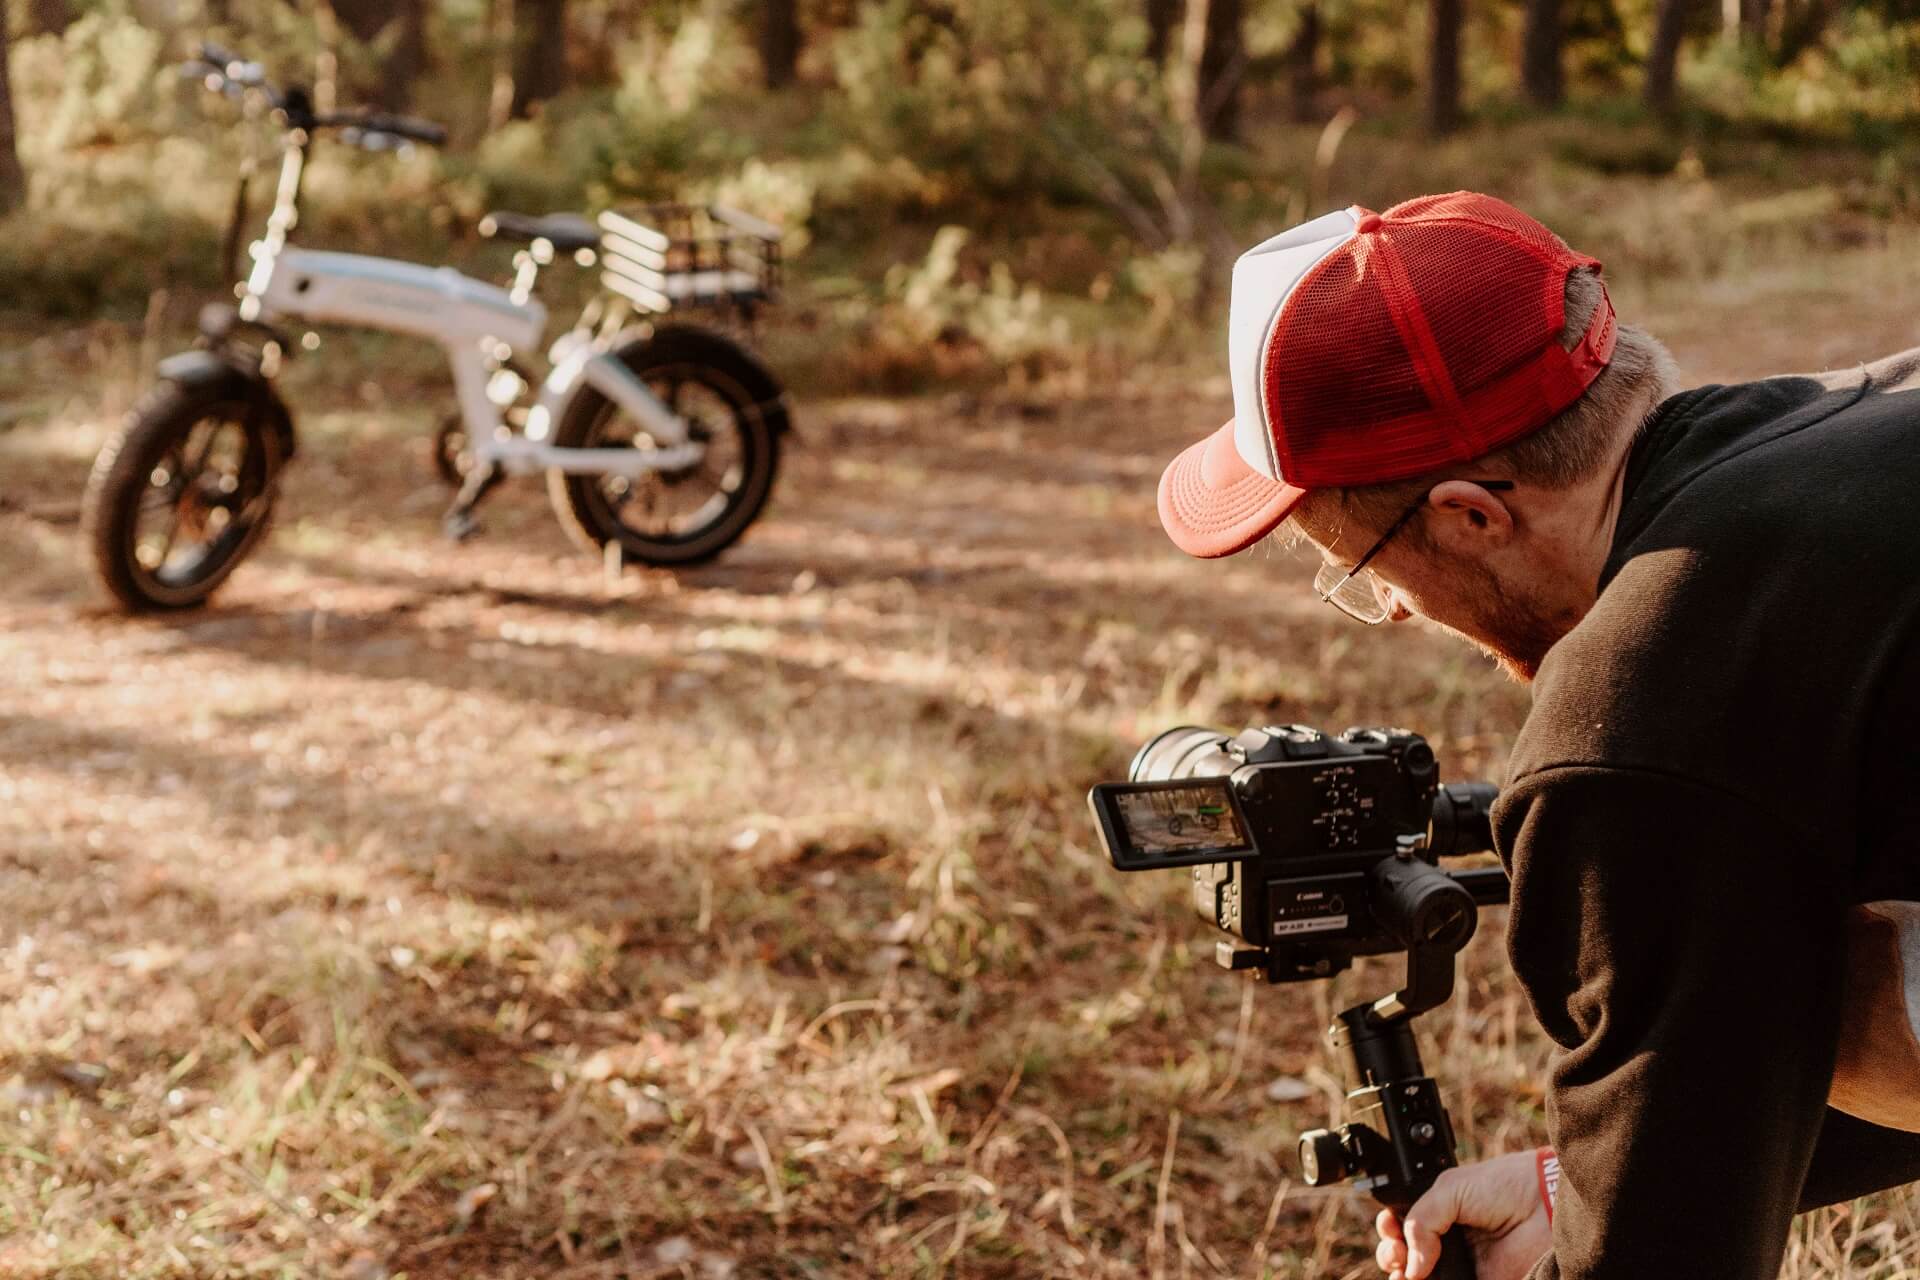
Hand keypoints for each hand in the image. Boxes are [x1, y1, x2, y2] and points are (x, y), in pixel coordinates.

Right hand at [1374, 1150, 1552, 1279]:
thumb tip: (1411, 1265)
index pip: (1401, 1226)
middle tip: (1398, 1253)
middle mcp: (1446, 1238)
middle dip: (1391, 1254)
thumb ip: (1420, 1220)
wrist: (1545, 1205)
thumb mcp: (1449, 1188)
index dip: (1390, 1230)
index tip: (1391, 1231)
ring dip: (1403, 1276)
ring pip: (1420, 1278)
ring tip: (1407, 1270)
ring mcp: (1462, 1264)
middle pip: (1404, 1256)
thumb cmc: (1504, 1186)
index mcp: (1438, 1210)